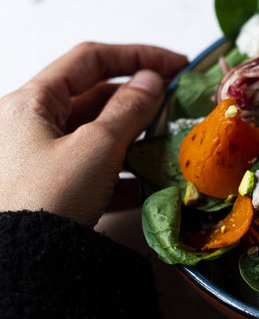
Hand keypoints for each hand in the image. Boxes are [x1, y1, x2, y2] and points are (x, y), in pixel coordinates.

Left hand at [0, 42, 187, 225]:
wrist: (21, 263)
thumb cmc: (51, 197)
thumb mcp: (97, 147)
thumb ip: (129, 108)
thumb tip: (151, 79)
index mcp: (31, 102)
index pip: (89, 59)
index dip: (136, 56)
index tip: (176, 65)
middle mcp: (27, 124)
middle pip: (91, 97)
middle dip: (136, 101)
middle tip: (176, 106)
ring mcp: (35, 159)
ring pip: (92, 136)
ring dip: (131, 138)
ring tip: (167, 146)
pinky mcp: (46, 191)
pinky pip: (87, 170)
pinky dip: (117, 173)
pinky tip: (145, 186)